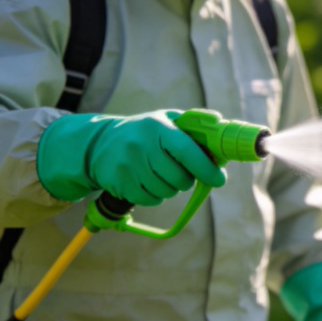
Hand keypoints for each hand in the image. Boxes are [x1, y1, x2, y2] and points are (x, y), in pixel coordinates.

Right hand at [38, 109, 225, 204]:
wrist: (100, 143)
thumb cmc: (146, 132)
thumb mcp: (166, 120)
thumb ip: (195, 124)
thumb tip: (221, 124)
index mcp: (157, 127)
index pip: (186, 151)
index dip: (206, 168)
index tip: (219, 179)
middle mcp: (141, 146)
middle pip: (179, 178)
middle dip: (187, 179)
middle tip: (182, 171)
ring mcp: (128, 166)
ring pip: (167, 191)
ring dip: (171, 187)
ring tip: (161, 173)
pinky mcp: (119, 184)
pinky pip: (152, 200)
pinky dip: (156, 195)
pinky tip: (148, 181)